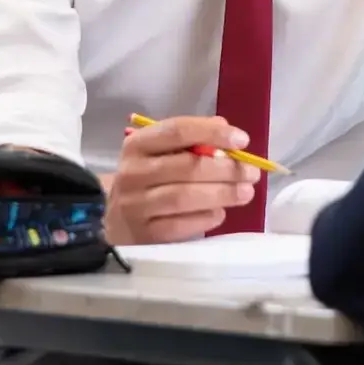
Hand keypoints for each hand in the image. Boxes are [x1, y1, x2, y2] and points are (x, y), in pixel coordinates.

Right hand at [104, 115, 260, 244]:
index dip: (212, 133)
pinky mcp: (143, 235)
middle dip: (226, 169)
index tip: (242, 140)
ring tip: (245, 192)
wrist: (112, 217)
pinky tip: (220, 212)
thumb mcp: (160, 152)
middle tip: (252, 173)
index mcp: (138, 144)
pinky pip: (180, 226)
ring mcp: (135, 206)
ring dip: (221, 193)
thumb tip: (226, 129)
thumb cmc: (147, 177)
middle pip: (186, 167)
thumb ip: (191, 139)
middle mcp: (133, 173)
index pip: (177, 131)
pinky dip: (205, 218)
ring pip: (184, 197)